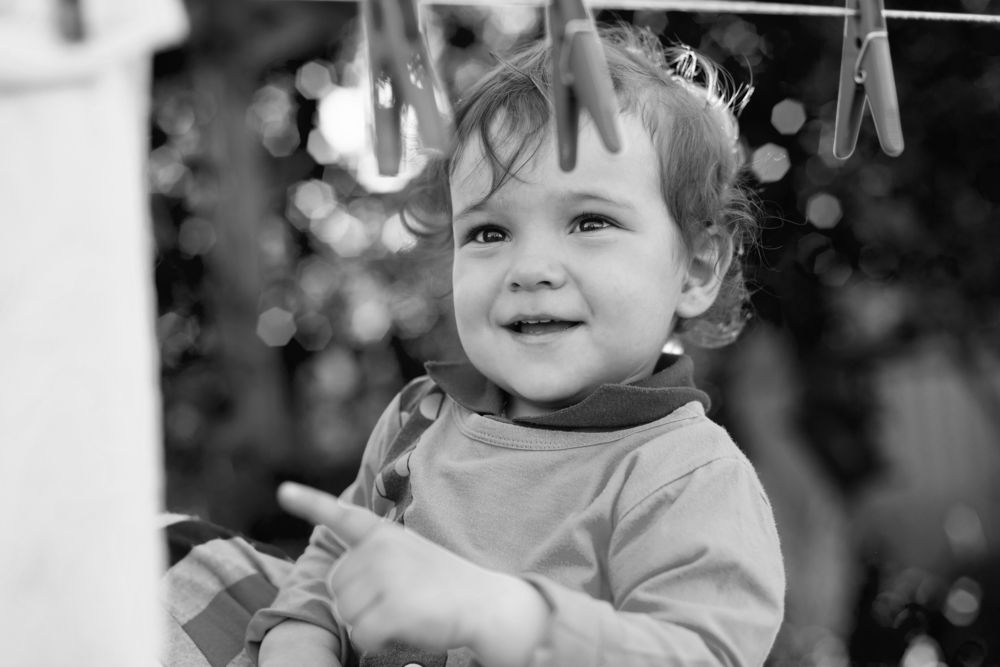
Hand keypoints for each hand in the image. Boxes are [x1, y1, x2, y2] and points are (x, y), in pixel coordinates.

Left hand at [277, 482, 548, 664]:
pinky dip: (378, 641)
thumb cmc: (442, 585)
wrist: (485, 602)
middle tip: (397, 600)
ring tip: (405, 610)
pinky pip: (361, 636)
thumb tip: (340, 585)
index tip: (282, 491)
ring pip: (346, 614)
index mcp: (383, 533)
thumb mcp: (408, 557)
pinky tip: (405, 627)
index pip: (340, 515)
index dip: (309, 503)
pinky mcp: (394, 607)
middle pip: (337, 587)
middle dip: (358, 603)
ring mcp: (387, 576)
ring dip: (368, 623)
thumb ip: (374, 560)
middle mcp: (380, 549)